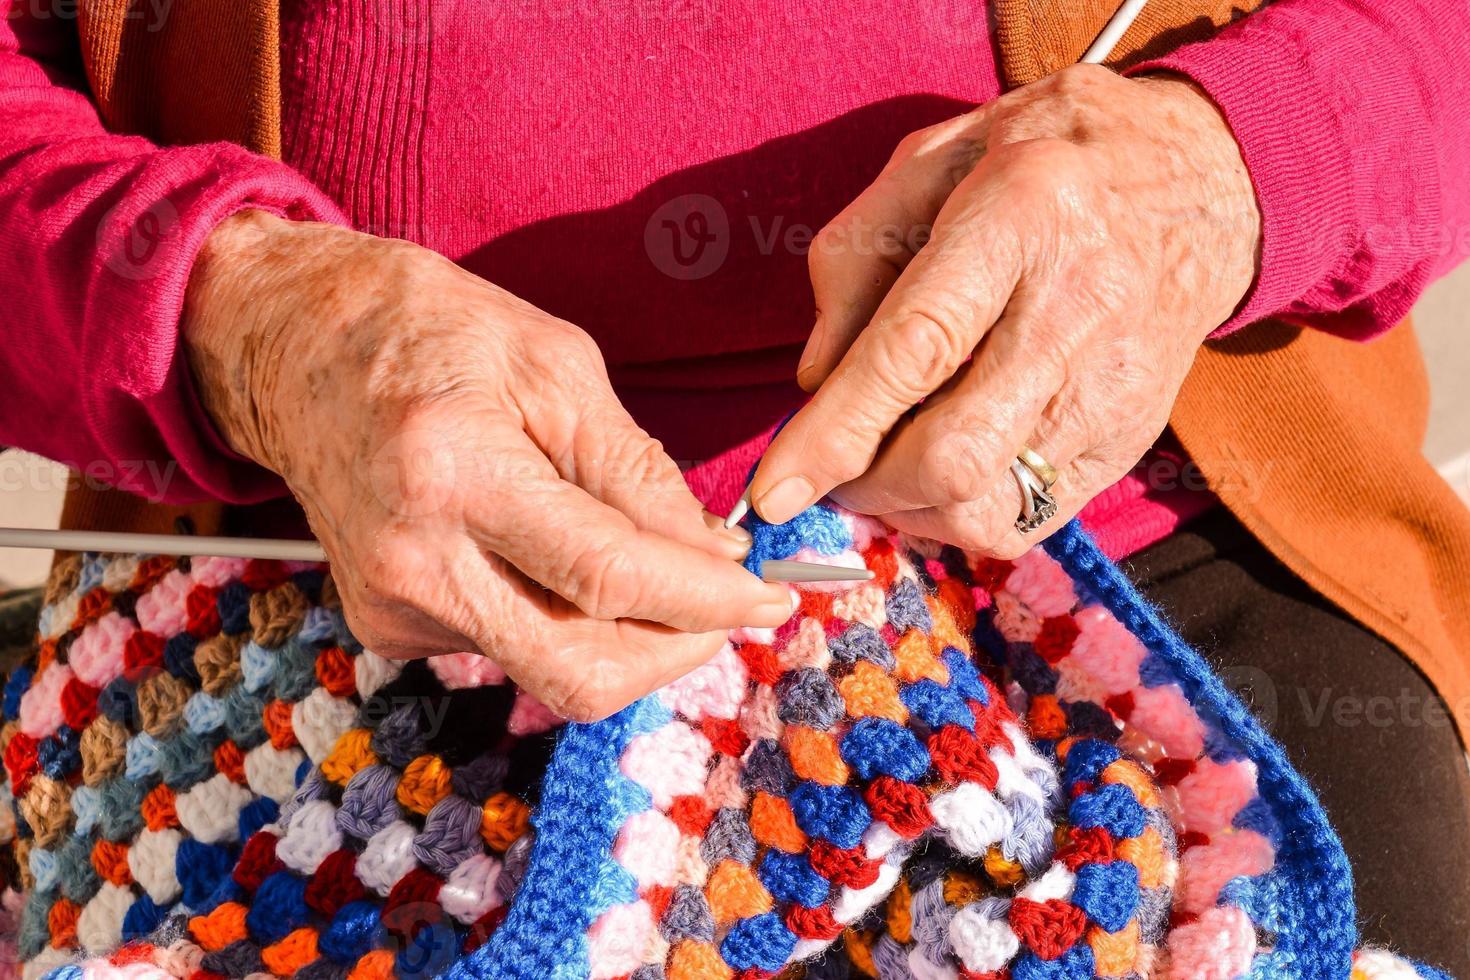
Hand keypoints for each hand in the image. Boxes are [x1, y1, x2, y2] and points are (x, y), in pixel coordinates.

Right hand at [184, 212, 793, 720]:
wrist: (293, 345)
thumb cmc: (429, 331)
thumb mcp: (556, 365)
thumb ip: (639, 472)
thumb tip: (715, 558)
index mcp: (456, 477)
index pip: (610, 579)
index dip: (708, 601)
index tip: (773, 597)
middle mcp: (413, 563)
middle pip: (581, 673)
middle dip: (678, 652)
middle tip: (730, 606)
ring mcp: (392, 607)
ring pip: (553, 669)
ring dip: (628, 633)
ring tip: (646, 561)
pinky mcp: (387, 627)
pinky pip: (511, 647)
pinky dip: (564, 616)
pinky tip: (556, 554)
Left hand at [749, 66, 1260, 554]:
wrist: (1196, 180)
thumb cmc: (1037, 163)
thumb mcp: (928, 164)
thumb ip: (854, 262)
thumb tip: (813, 383)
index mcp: (1021, 216)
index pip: (915, 349)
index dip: (835, 432)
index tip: (772, 491)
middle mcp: (1078, 309)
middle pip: (952, 454)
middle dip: (865, 485)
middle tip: (833, 466)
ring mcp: (1115, 387)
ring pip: (986, 505)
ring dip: (908, 508)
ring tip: (888, 462)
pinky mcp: (1130, 440)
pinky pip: (1026, 521)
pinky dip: (959, 515)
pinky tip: (941, 471)